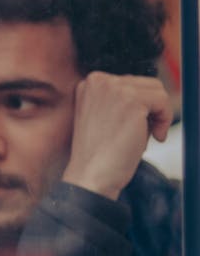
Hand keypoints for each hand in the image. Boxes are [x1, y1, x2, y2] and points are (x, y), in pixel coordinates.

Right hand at [62, 71, 172, 199]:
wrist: (91, 175)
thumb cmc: (99, 154)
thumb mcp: (104, 117)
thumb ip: (121, 100)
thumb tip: (153, 94)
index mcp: (90, 83)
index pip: (129, 83)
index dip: (139, 107)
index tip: (136, 127)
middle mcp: (99, 81)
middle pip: (144, 83)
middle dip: (149, 109)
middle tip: (144, 134)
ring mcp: (115, 88)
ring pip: (156, 90)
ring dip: (158, 114)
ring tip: (150, 135)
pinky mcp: (131, 100)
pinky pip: (163, 100)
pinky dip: (165, 119)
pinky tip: (155, 137)